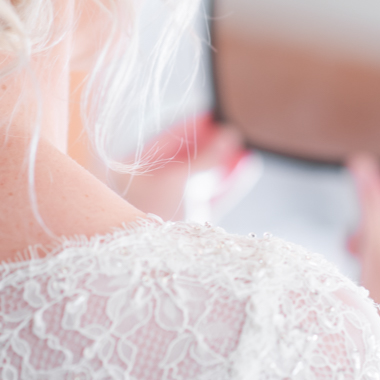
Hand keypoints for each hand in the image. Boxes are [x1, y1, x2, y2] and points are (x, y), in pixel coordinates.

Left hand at [114, 112, 249, 220]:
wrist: (156, 266)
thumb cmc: (153, 217)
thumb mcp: (181, 179)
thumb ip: (207, 156)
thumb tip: (229, 133)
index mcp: (131, 173)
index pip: (166, 141)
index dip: (193, 126)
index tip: (215, 113)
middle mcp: (147, 188)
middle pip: (186, 159)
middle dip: (213, 144)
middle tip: (237, 125)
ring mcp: (167, 207)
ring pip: (200, 178)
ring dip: (224, 163)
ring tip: (248, 144)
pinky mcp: (186, 226)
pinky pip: (209, 198)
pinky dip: (227, 183)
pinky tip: (247, 165)